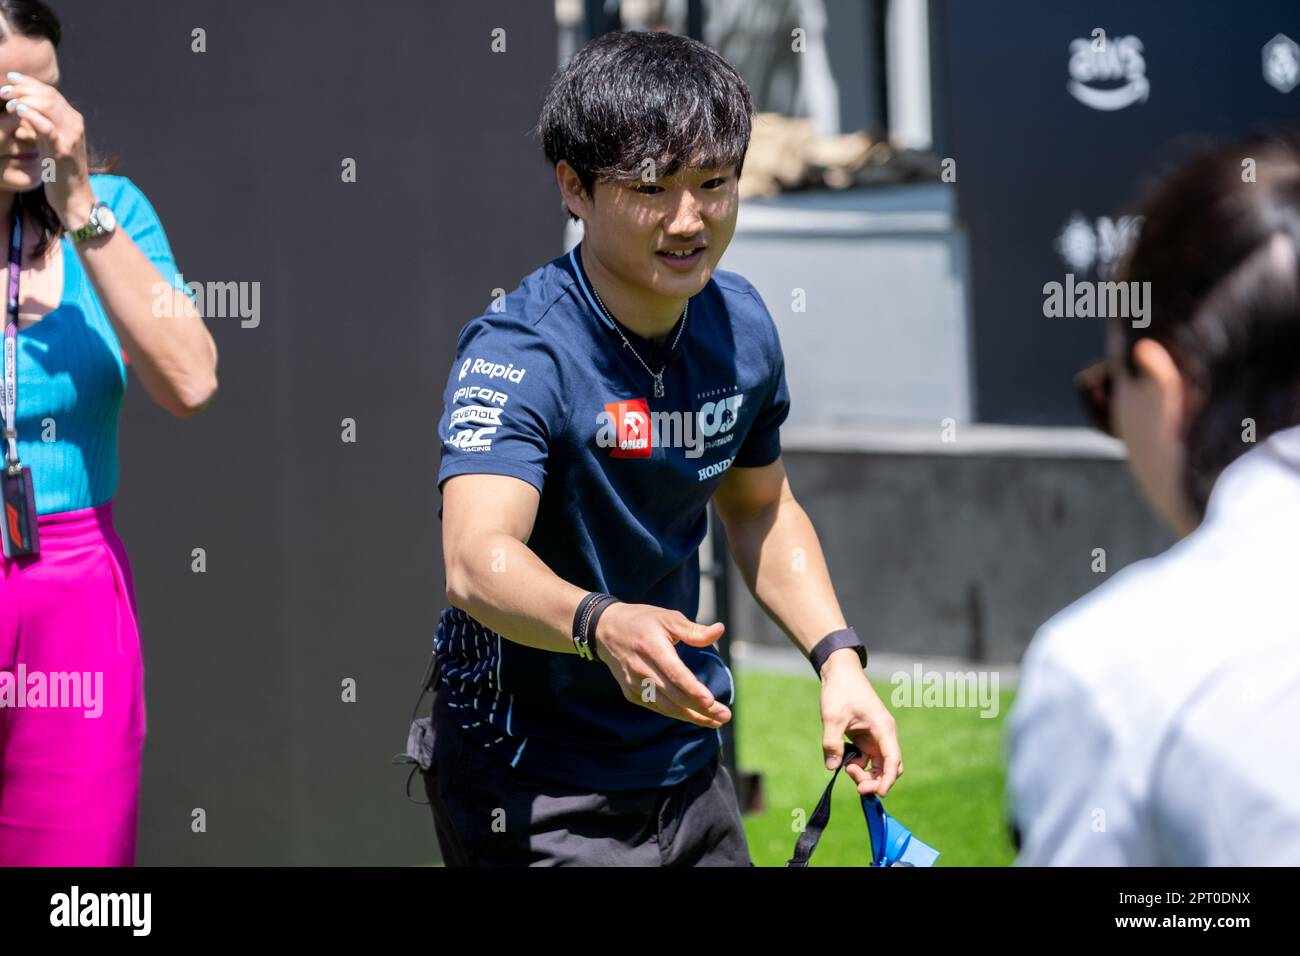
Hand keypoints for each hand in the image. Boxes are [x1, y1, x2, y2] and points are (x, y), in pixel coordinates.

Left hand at [0, 71, 94, 230]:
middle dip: (23, 89)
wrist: (75, 197)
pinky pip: (47, 126)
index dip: (29, 82)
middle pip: (48, 95)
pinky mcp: (63, 150)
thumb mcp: (50, 143)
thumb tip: (21, 110)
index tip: (10, 78)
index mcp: (73, 120)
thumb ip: (41, 126)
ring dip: (24, 99)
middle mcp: (75, 124)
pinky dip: (31, 115)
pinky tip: (18, 111)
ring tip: (8, 102)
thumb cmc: (59, 172)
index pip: (50, 92)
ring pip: (48, 105)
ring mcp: (71, 136)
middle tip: (3, 91)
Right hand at [593, 601, 732, 728]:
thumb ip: (693, 630)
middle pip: (674, 696)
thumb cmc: (642, 621)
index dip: (693, 690)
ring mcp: (634, 683)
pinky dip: (676, 713)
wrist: (605, 630)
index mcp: (652, 648)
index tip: (712, 702)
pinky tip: (693, 715)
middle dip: (701, 709)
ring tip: (715, 721)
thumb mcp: (667, 618)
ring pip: (666, 707)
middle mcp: (641, 669)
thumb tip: (719, 630)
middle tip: (725, 716)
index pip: (675, 674)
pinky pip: (656, 707)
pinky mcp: (630, 692)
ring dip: (691, 716)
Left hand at [819, 648, 902, 795]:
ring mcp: (875, 737)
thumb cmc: (840, 690)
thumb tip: (833, 768)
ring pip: (877, 765)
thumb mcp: (832, 717)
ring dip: (864, 773)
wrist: (839, 672)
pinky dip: (857, 765)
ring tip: (846, 768)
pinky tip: (844, 760)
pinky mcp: (865, 738)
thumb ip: (832, 743)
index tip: (879, 793)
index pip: (892, 760)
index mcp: (883, 728)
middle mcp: (883, 735)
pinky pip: (865, 759)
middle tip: (856, 786)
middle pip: (888, 767)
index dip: (888, 779)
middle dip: (875, 780)